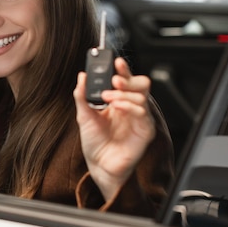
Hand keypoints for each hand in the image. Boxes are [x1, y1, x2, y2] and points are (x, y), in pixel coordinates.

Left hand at [73, 57, 155, 201]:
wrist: (99, 165)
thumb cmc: (94, 142)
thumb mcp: (83, 115)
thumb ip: (82, 96)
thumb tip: (82, 76)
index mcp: (118, 101)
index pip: (125, 80)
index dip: (123, 69)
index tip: (116, 61)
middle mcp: (131, 107)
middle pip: (141, 84)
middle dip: (128, 79)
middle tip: (114, 80)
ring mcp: (139, 118)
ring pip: (142, 96)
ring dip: (124, 94)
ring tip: (109, 98)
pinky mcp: (145, 130)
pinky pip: (143, 112)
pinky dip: (130, 106)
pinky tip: (118, 107)